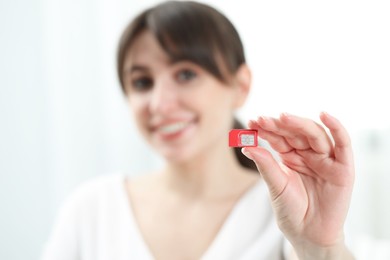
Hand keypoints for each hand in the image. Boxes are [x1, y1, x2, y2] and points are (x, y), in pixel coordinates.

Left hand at [242, 112, 354, 258]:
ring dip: (299, 124)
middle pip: (295, 133)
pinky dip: (337, 127)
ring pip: (315, 134)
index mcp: (291, 156)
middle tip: (263, 120)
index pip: (279, 138)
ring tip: (282, 118)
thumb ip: (265, 165)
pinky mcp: (343, 167)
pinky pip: (343, 144)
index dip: (267, 129)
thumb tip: (246, 146)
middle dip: (279, 125)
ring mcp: (325, 159)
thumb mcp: (275, 186)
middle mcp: (308, 154)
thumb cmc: (291, 210)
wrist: (308, 234)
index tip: (251, 123)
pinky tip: (325, 115)